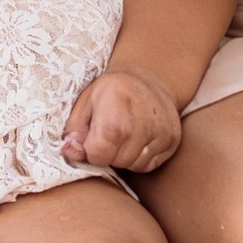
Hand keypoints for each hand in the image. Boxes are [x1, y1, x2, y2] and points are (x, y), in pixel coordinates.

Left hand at [61, 63, 183, 174]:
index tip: (92, 138)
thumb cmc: (112, 90)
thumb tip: (70, 151)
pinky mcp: (173, 139)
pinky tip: (139, 137)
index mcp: (116, 110)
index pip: (99, 154)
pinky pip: (150, 165)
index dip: (91, 151)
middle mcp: (142, 122)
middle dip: (109, 153)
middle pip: (118, 162)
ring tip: (125, 134)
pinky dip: (141, 156)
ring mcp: (162, 131)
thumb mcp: (86, 100)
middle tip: (110, 133)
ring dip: (125, 156)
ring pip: (135, 165)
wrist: (149, 77)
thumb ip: (74, 129)